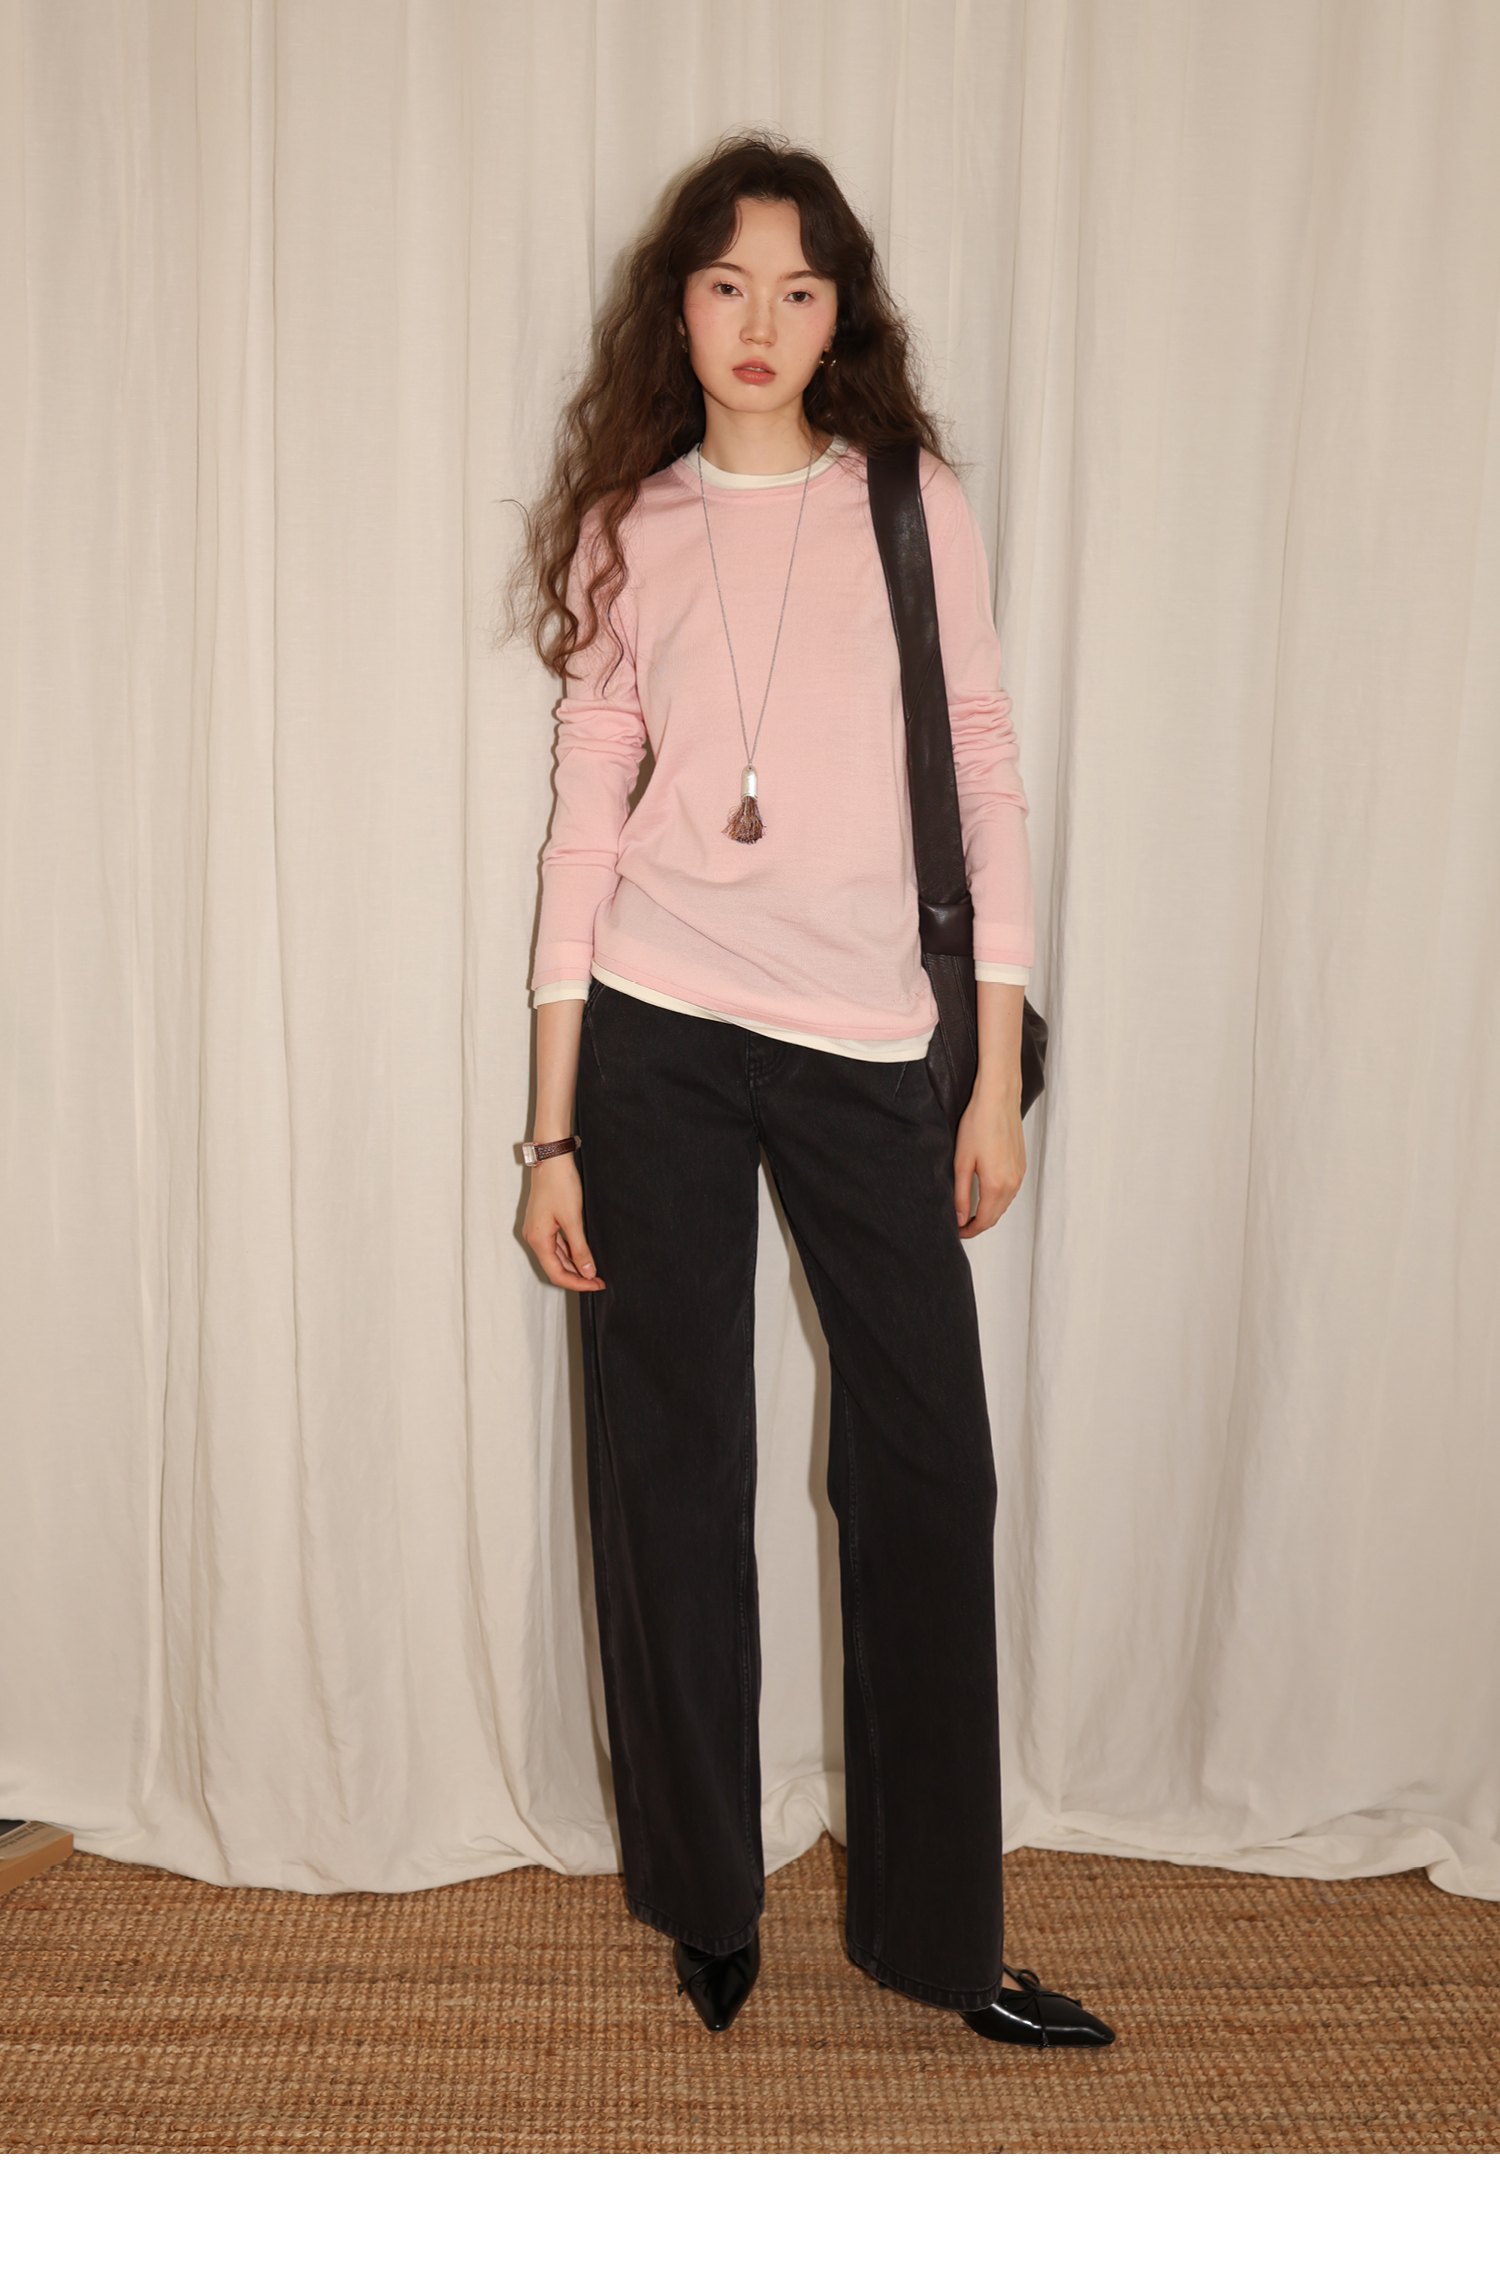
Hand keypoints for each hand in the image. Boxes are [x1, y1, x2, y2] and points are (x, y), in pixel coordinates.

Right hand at [522, 1156, 605, 1291]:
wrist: (552, 1159)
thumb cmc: (559, 1185)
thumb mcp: (573, 1220)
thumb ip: (580, 1249)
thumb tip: (588, 1272)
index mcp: (538, 1240)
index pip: (557, 1273)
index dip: (577, 1283)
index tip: (596, 1285)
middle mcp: (534, 1238)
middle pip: (555, 1267)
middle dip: (577, 1276)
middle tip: (599, 1281)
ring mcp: (538, 1230)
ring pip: (557, 1257)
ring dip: (575, 1266)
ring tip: (594, 1271)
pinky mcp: (544, 1222)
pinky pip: (557, 1244)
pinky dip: (571, 1252)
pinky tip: (584, 1255)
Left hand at [952, 1072, 1025, 1237]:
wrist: (998, 1100)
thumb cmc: (978, 1124)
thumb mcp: (962, 1162)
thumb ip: (960, 1194)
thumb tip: (960, 1219)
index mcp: (996, 1185)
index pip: (984, 1221)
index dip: (969, 1231)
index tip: (957, 1232)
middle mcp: (1012, 1183)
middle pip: (995, 1216)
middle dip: (978, 1225)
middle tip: (960, 1224)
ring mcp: (1020, 1174)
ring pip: (1004, 1205)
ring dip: (989, 1212)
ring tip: (969, 1211)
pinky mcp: (1022, 1165)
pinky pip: (1011, 1191)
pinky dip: (998, 1199)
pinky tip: (985, 1193)